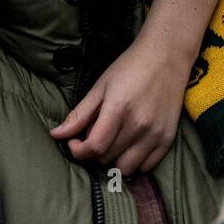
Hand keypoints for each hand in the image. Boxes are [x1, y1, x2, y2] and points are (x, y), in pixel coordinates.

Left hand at [49, 32, 195, 176]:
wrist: (166, 55)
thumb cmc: (130, 67)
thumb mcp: (101, 86)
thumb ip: (79, 114)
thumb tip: (56, 135)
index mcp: (118, 108)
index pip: (94, 147)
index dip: (78, 151)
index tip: (74, 142)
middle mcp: (139, 124)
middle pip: (107, 158)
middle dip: (94, 151)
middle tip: (96, 133)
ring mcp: (155, 133)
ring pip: (126, 168)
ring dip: (114, 159)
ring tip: (113, 140)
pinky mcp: (168, 138)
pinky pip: (146, 167)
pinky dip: (135, 161)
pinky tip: (130, 144)